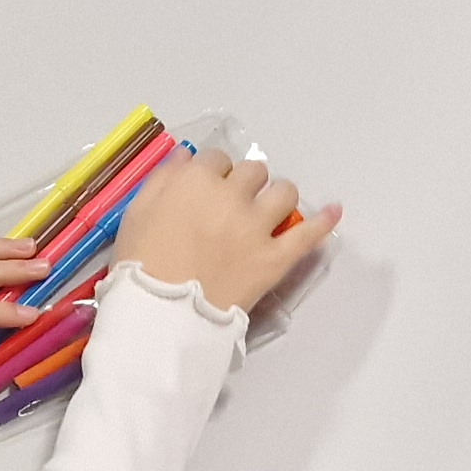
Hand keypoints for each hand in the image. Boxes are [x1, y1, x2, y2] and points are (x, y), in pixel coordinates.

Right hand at [115, 146, 336, 314]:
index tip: (207, 190)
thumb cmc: (140, 265)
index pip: (216, 159)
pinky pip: (309, 234)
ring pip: (284, 192)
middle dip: (245, 182)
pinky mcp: (276, 258)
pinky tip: (334, 211)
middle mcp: (232, 196)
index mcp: (196, 181)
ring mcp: (258, 227)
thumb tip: (186, 156)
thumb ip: (163, 178)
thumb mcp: (137, 213)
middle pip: (253, 171)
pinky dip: (324, 221)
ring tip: (270, 209)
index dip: (212, 173)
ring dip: (277, 196)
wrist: (161, 315)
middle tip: (234, 203)